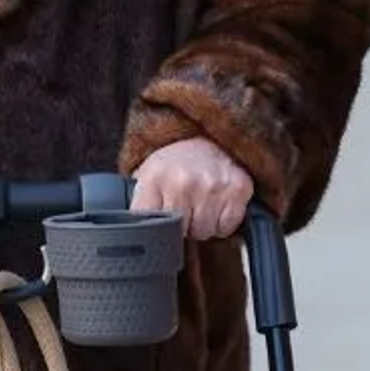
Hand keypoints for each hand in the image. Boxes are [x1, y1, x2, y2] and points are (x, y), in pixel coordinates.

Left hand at [130, 137, 253, 240]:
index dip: (156, 229)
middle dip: (182, 226)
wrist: (210, 138)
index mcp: (154, 177)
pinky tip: (217, 204)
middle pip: (180, 232)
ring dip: (203, 224)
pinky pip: (225, 228)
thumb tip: (132, 228)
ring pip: (204, 232)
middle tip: (184, 207)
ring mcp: (211, 186)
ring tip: (201, 203)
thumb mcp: (148, 174)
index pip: (149, 222)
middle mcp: (182, 182)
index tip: (160, 224)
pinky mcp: (237, 190)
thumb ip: (140, 201)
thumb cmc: (177, 163)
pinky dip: (222, 222)